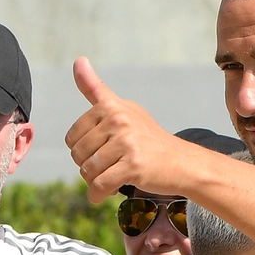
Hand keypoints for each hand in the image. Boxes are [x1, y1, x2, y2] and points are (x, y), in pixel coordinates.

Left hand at [65, 58, 197, 202]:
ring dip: (94, 182)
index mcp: (111, 107)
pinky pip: (100, 184)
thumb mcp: (122, 108)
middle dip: (88, 167)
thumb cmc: (148, 138)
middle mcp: (118, 121)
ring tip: (110, 179)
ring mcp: (127, 143)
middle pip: (78, 155)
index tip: (101, 152)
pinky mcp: (133, 165)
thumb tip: (78, 60)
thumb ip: (95, 89)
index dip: (83, 150)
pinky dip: (98, 194)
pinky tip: (106, 194)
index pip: (73, 137)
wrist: (181, 162)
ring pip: (88, 171)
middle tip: (108, 167)